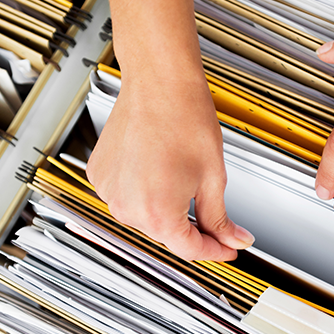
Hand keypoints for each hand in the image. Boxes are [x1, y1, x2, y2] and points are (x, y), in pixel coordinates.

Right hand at [87, 76, 254, 260]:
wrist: (159, 82)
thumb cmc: (185, 119)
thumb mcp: (213, 178)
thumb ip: (220, 218)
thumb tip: (233, 239)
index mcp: (158, 214)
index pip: (190, 250)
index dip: (215, 251)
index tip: (228, 248)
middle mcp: (127, 207)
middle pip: (167, 235)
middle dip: (194, 231)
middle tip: (218, 222)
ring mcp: (109, 191)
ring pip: (146, 217)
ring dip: (168, 210)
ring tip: (185, 185)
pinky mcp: (100, 175)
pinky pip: (128, 196)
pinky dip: (146, 192)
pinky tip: (161, 173)